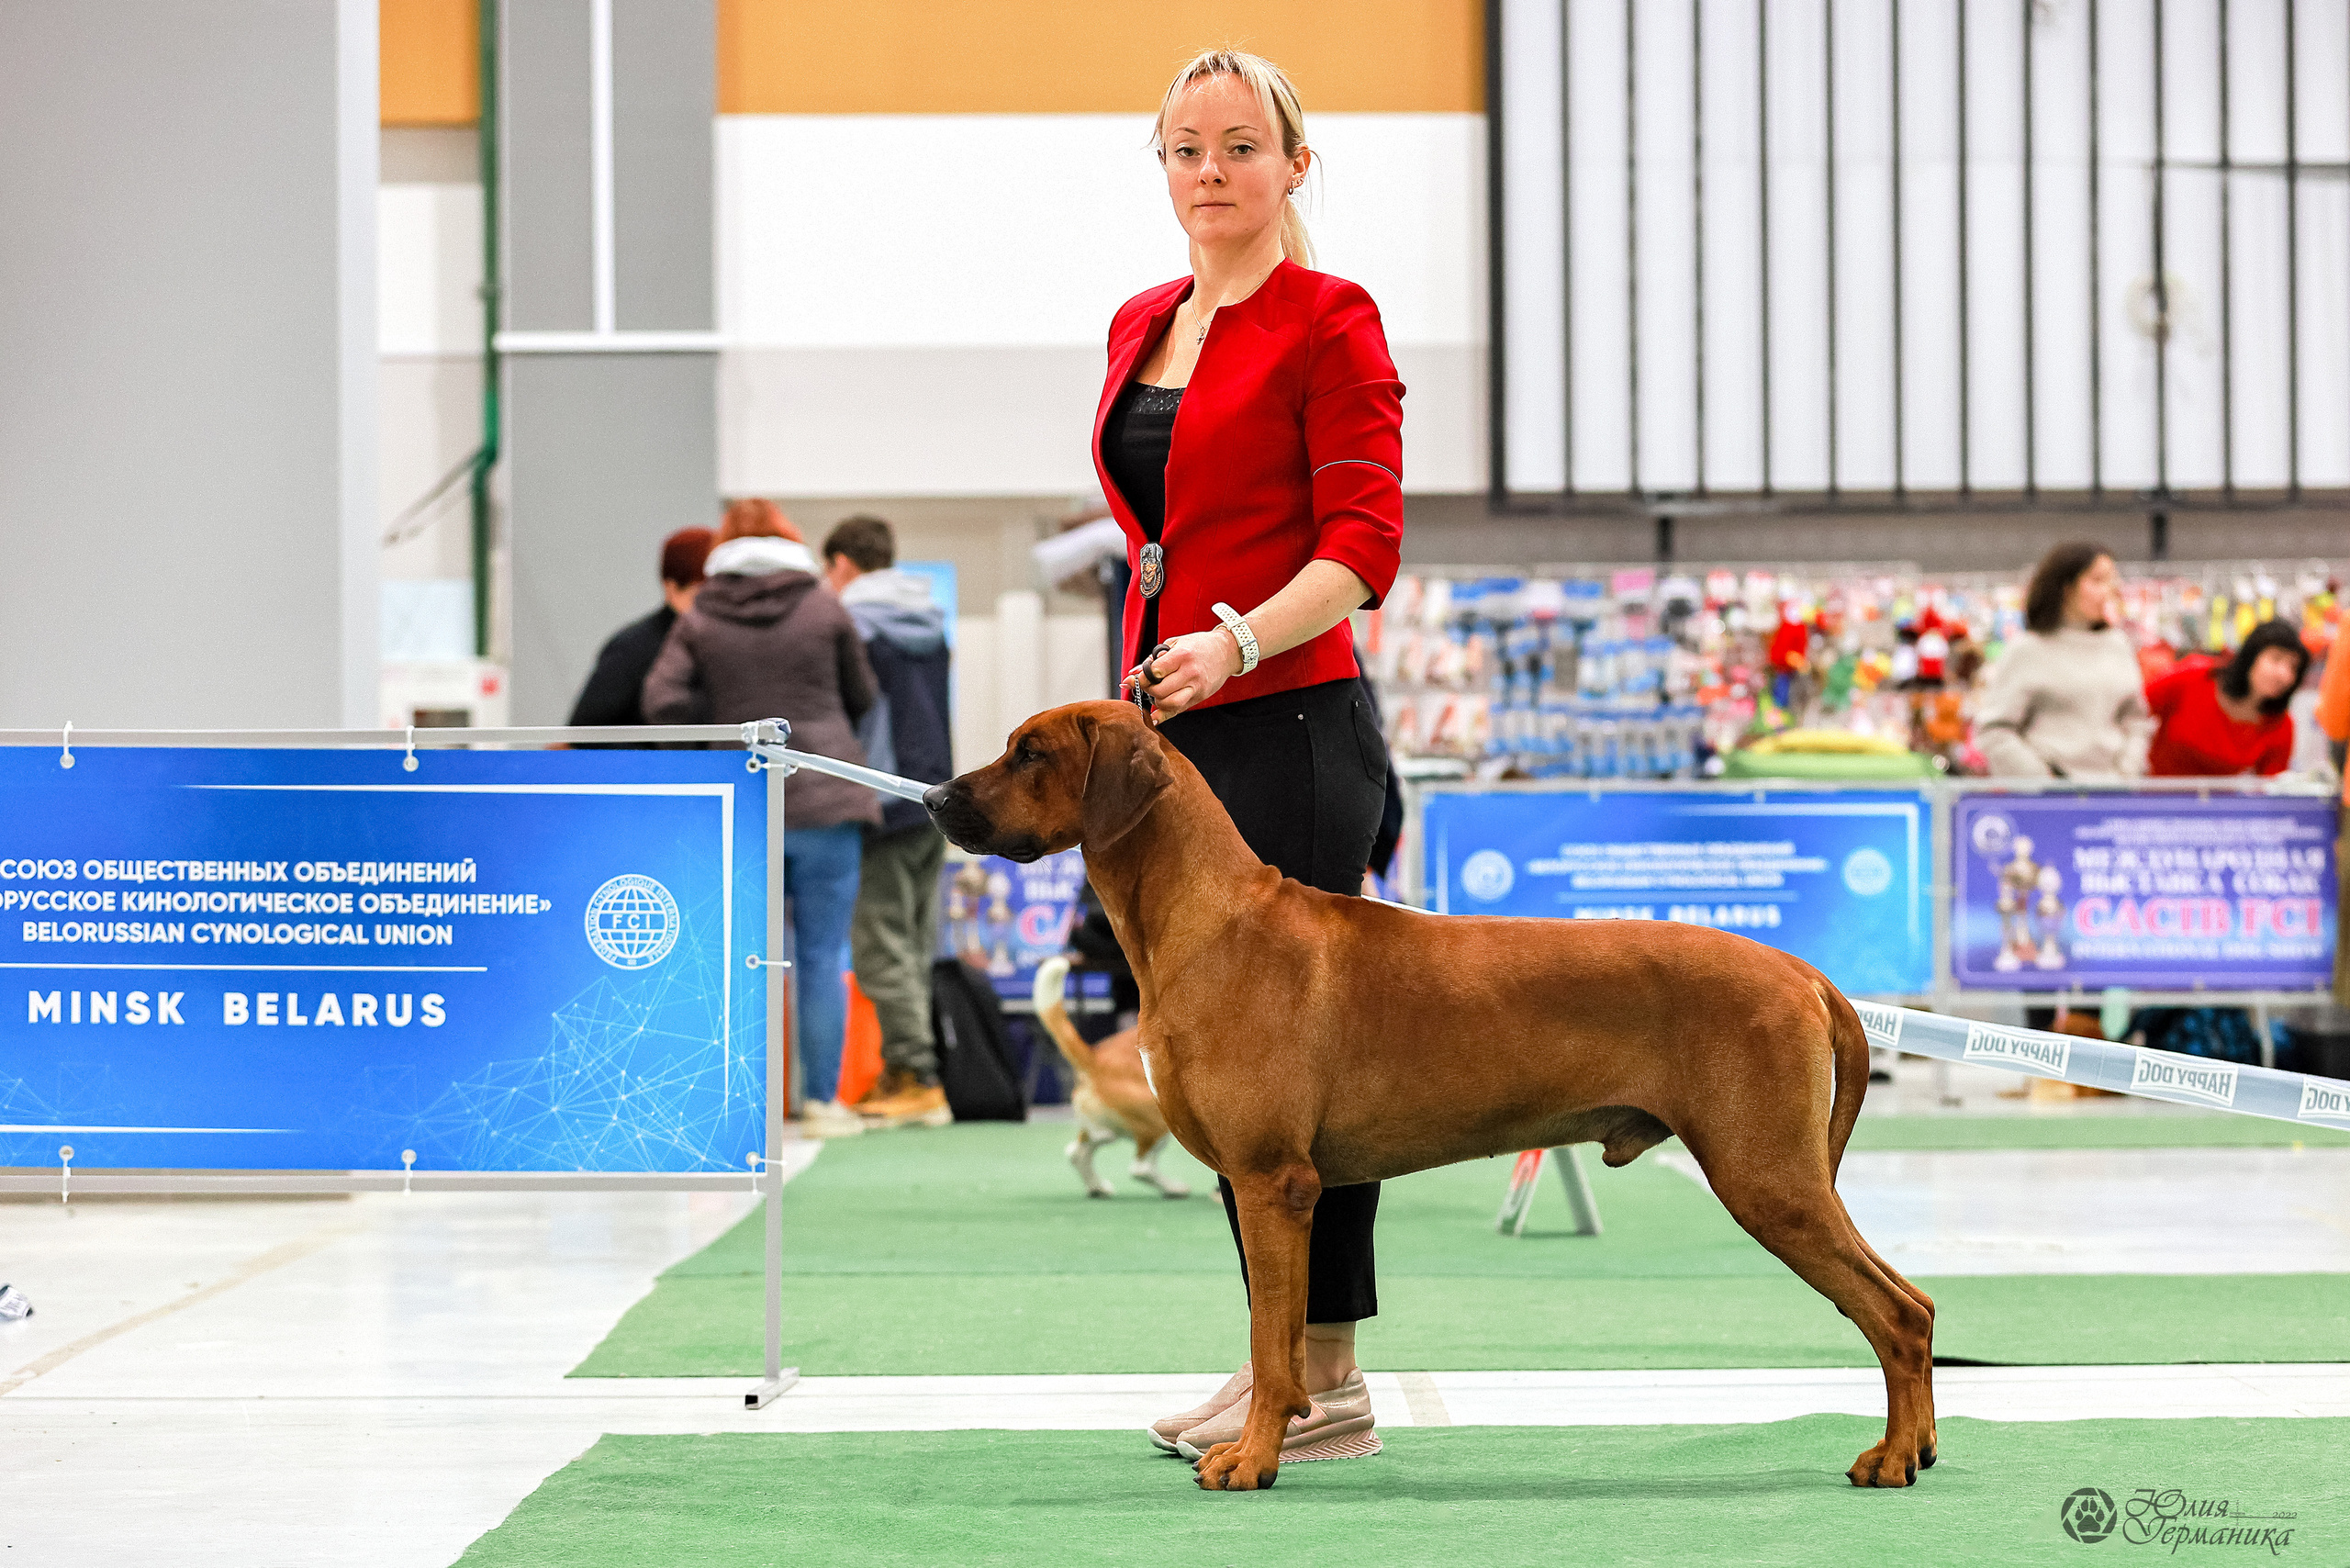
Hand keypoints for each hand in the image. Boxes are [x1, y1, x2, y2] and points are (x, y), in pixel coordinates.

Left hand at [1124, 629, 1241, 721]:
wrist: (1227, 651)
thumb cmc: (1199, 645)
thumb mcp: (1175, 644)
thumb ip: (1153, 659)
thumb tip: (1134, 673)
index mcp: (1182, 656)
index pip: (1155, 672)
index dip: (1140, 678)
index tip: (1131, 680)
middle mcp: (1191, 673)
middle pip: (1160, 691)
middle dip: (1147, 690)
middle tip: (1145, 685)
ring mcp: (1197, 687)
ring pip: (1169, 704)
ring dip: (1156, 702)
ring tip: (1156, 693)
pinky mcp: (1200, 697)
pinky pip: (1179, 710)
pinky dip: (1164, 715)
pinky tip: (1155, 715)